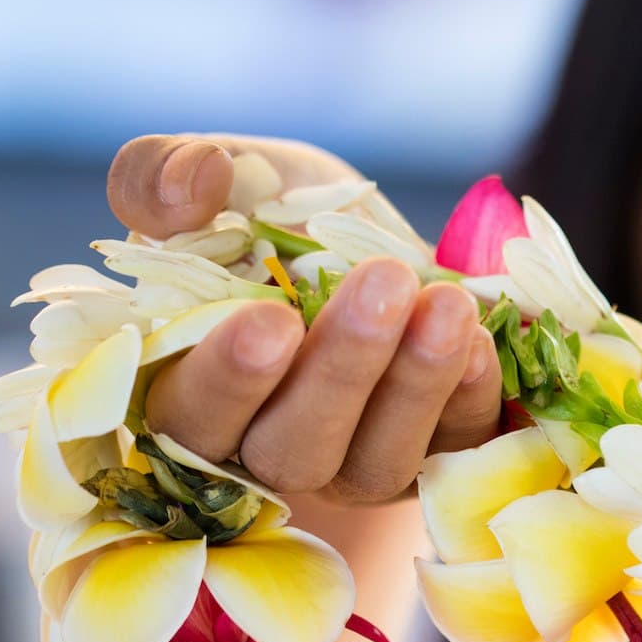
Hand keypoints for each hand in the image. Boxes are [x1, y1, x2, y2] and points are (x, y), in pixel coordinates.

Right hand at [107, 135, 501, 501]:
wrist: (371, 236)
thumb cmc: (273, 213)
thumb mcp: (221, 176)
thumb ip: (159, 176)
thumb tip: (187, 189)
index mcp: (189, 392)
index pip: (191, 419)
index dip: (228, 381)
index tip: (271, 317)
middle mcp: (269, 449)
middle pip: (294, 452)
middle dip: (342, 371)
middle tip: (383, 285)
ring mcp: (355, 465)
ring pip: (378, 462)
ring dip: (417, 384)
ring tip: (448, 305)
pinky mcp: (436, 457)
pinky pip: (455, 450)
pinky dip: (472, 395)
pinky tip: (481, 336)